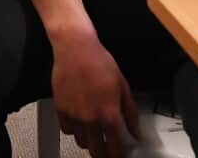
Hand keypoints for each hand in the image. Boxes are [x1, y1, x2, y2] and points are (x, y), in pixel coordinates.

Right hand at [51, 31, 139, 157]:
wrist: (76, 49)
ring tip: (93, 136)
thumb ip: (130, 113)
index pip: (115, 146)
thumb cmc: (100, 63)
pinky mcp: (61, 109)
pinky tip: (79, 123)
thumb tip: (136, 131)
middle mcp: (91, 119)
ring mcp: (74, 115)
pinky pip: (67, 130)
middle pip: (97, 150)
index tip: (119, 156)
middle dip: (103, 155)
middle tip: (106, 153)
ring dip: (89, 142)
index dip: (118, 155)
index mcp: (109, 114)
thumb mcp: (123, 86)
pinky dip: (73, 130)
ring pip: (81, 142)